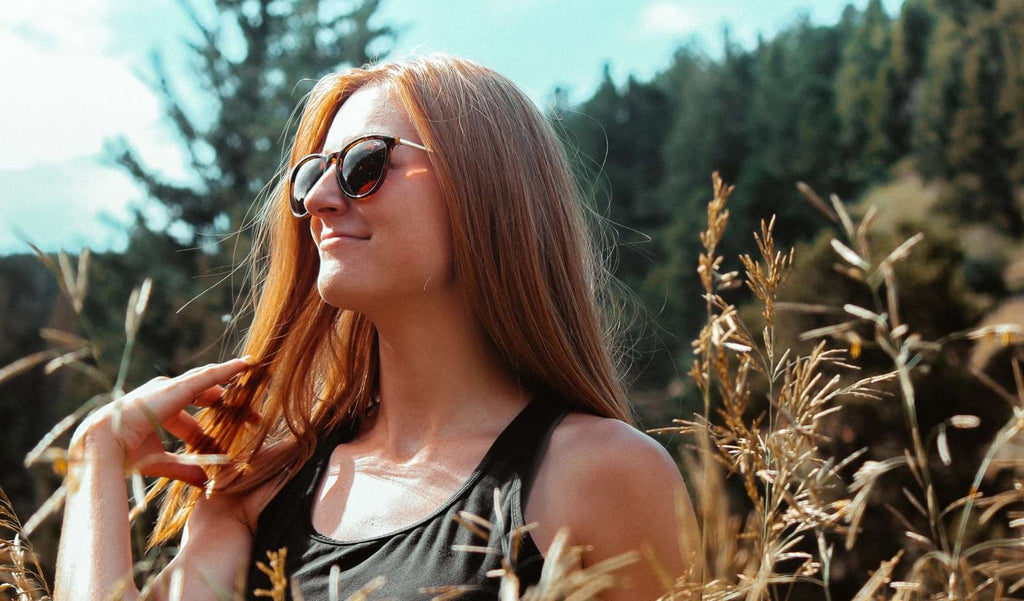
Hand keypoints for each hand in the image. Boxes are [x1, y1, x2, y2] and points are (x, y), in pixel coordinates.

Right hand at [70, 357, 253, 486]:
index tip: (235, 431)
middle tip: (253, 416)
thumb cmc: (125, 453)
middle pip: (206, 396)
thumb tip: (206, 482)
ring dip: (234, 380)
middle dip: (229, 405)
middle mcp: (167, 395)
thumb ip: (185, 468)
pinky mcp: (179, 386)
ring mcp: (172, 388)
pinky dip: (230, 369)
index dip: (215, 424)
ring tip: (255, 374)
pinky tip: (248, 365)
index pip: (194, 415)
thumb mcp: (162, 462)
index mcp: (161, 411)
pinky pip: (211, 375)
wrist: (105, 443)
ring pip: (211, 380)